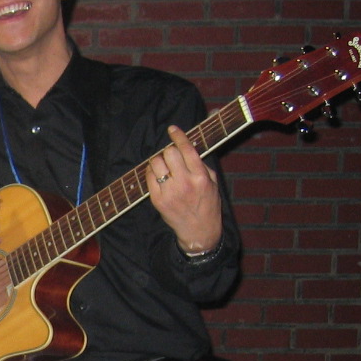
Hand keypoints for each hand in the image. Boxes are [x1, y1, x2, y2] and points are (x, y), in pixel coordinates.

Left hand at [147, 125, 221, 254]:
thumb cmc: (207, 204)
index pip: (187, 150)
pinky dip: (152, 172)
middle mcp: (184, 183)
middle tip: (172, 156)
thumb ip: (201, 164)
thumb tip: (187, 147)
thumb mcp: (212, 182)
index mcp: (200, 177)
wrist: (199, 231)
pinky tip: (158, 176)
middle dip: (169, 151)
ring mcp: (169, 192)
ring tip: (165, 167)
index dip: (178, 136)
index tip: (172, 129)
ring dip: (159, 161)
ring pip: (156, 163)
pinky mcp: (157, 200)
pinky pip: (148, 177)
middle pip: (169, 153)